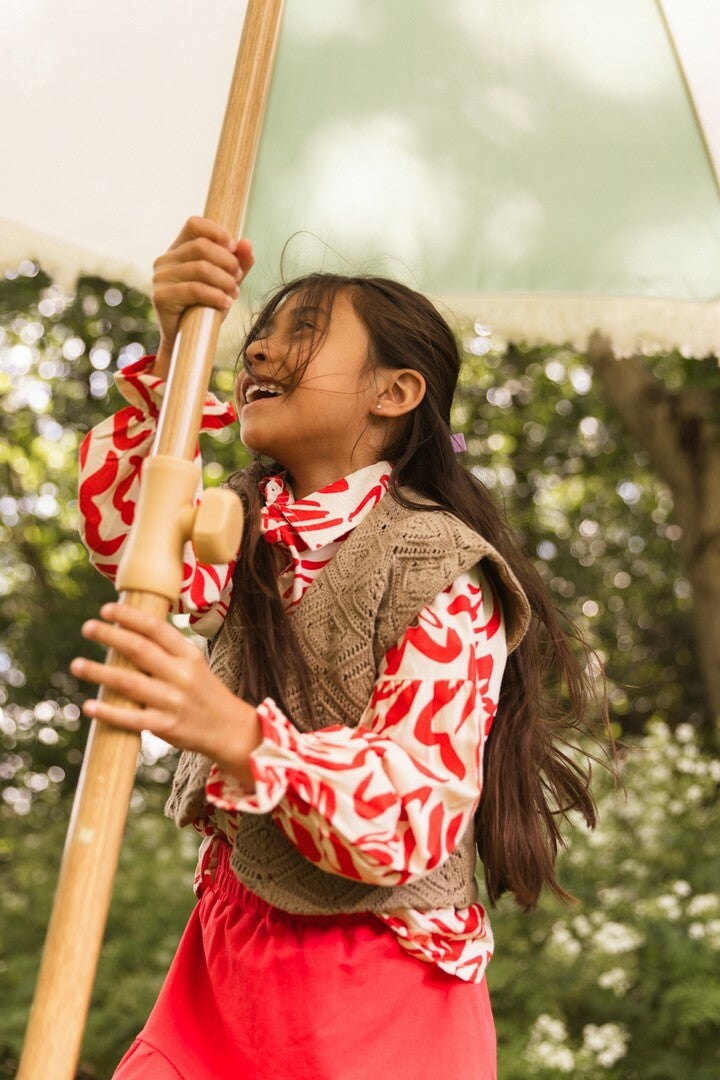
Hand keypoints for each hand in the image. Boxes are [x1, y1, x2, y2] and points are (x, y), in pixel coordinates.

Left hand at [70, 602, 259, 785]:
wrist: (229, 728)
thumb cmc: (203, 692)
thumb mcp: (194, 664)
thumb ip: (166, 652)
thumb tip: (125, 634)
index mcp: (188, 655)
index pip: (156, 628)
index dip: (129, 617)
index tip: (106, 610)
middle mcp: (181, 674)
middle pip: (139, 650)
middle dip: (110, 636)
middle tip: (87, 627)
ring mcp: (173, 701)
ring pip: (129, 683)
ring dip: (99, 672)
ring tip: (76, 664)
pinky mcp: (166, 726)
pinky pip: (132, 718)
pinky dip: (109, 712)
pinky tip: (89, 706)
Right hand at [152, 216, 253, 373]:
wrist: (189, 341)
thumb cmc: (207, 307)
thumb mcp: (226, 282)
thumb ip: (238, 262)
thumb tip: (247, 243)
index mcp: (178, 249)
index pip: (194, 224)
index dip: (216, 231)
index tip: (234, 248)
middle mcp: (165, 260)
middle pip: (201, 246)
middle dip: (227, 262)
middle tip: (238, 278)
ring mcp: (160, 277)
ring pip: (200, 268)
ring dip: (225, 281)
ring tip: (234, 294)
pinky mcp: (161, 296)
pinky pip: (194, 289)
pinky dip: (216, 296)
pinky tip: (227, 304)